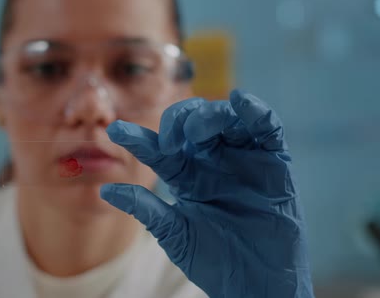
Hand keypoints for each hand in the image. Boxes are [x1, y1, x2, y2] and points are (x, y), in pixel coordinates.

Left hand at [101, 90, 313, 297]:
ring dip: (210, 114)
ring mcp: (242, 157)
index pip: (158, 148)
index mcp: (186, 174)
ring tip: (197, 130)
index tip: (114, 132)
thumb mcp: (175, 233)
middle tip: (169, 141)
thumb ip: (146, 208)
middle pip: (192, 121)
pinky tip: (240, 101)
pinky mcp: (274, 161)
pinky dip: (255, 110)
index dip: (136, 138)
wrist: (256, 284)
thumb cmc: (215, 260)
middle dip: (177, 121)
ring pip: (226, 118)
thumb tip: (106, 190)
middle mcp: (212, 160)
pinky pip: (266, 127)